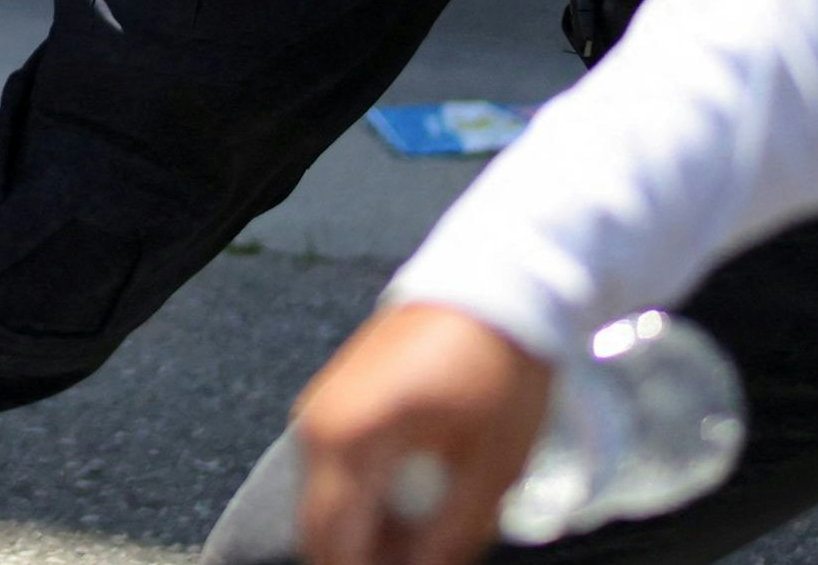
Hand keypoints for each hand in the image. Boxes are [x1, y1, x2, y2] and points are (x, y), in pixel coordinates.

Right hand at [292, 304, 557, 564]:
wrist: (499, 279)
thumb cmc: (500, 364)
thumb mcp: (491, 466)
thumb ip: (449, 536)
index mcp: (349, 440)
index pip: (335, 545)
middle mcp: (317, 424)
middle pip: (321, 528)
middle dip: (366, 555)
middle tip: (421, 556)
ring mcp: (321, 406)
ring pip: (326, 500)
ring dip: (366, 529)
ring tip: (425, 533)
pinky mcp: (336, 395)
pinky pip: (335, 467)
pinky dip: (365, 496)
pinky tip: (414, 498)